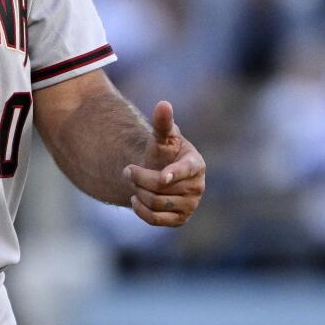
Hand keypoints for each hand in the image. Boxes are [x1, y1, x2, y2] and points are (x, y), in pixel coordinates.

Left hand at [123, 101, 204, 226]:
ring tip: (134, 183)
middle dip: (139, 178)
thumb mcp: (161, 137)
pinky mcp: (179, 220)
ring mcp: (190, 205)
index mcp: (196, 164)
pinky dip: (140, 210)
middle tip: (128, 170)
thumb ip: (162, 123)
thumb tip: (163, 104)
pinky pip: (156, 219)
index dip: (174, 174)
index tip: (162, 176)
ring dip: (138, 192)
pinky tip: (135, 199)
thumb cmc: (162, 152)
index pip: (186, 171)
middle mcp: (197, 186)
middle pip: (161, 187)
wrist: (157, 173)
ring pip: (156, 203)